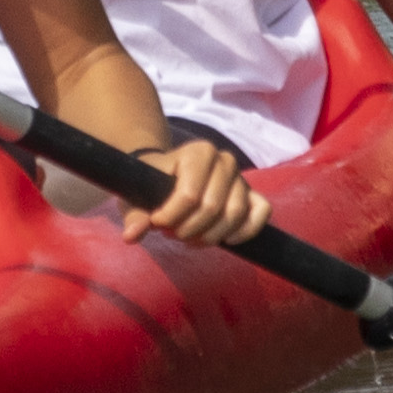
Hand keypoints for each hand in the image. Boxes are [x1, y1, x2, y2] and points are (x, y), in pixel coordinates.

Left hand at [121, 130, 264, 247]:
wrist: (170, 178)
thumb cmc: (152, 186)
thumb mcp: (137, 196)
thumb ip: (135, 214)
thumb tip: (131, 235)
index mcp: (199, 152)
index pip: (190, 195)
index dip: (171, 217)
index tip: (156, 222)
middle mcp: (225, 160)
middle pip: (212, 208)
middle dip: (189, 229)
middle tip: (173, 233)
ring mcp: (242, 178)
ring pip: (235, 214)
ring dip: (211, 236)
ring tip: (191, 238)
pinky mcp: (254, 195)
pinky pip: (261, 212)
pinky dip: (246, 231)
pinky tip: (226, 240)